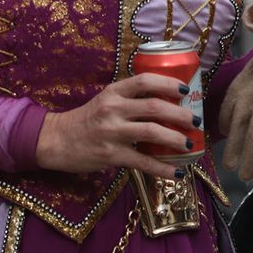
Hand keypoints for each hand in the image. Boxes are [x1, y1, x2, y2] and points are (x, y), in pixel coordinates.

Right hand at [34, 73, 195, 179]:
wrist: (56, 141)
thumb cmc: (87, 119)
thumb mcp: (106, 100)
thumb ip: (130, 98)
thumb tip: (168, 99)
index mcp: (114, 92)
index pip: (144, 80)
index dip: (168, 83)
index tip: (186, 91)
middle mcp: (113, 109)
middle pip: (153, 107)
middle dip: (180, 114)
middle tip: (196, 121)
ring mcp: (112, 133)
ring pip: (151, 132)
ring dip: (176, 138)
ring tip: (189, 143)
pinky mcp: (111, 155)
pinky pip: (142, 162)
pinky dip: (162, 167)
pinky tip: (176, 171)